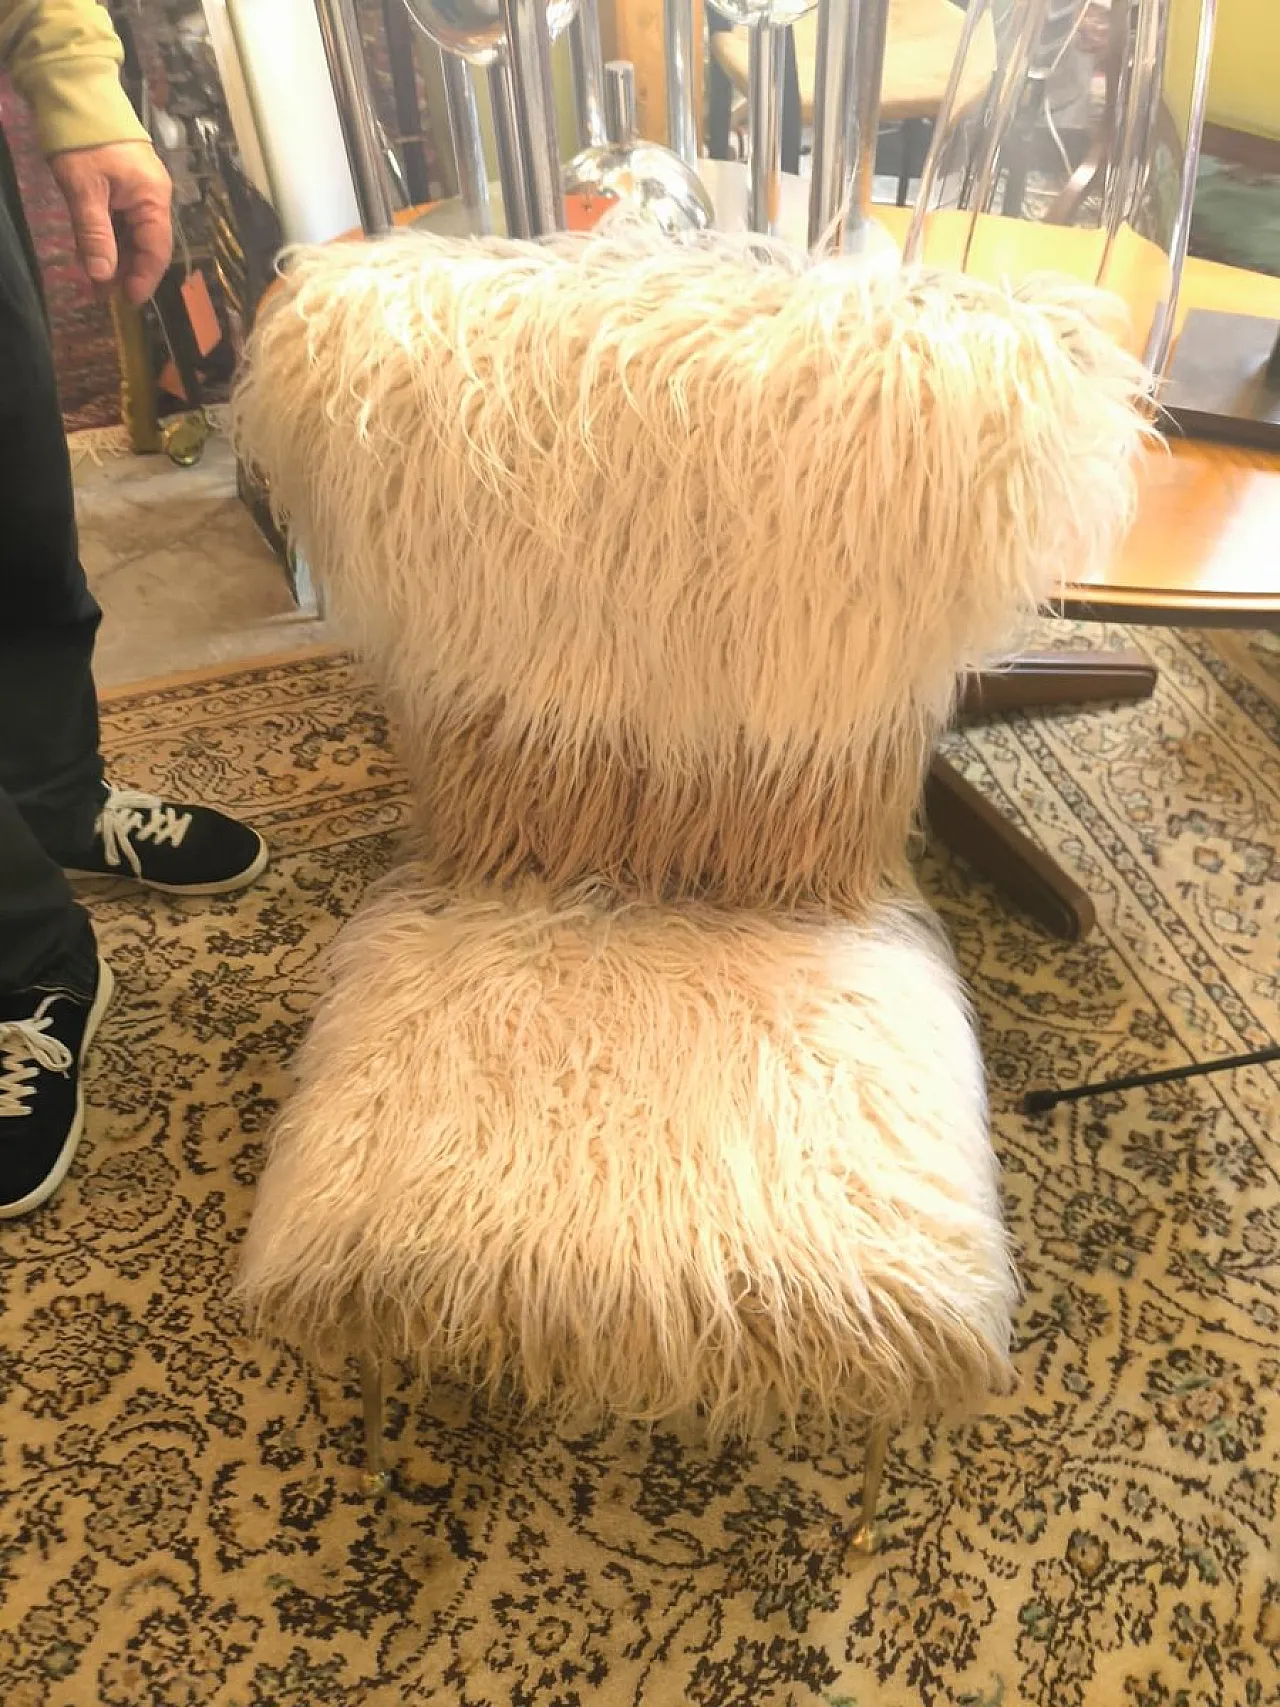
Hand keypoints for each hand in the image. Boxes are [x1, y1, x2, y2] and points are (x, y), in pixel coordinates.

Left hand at [49, 141, 172, 305]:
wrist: (76, 90)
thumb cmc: (84, 140)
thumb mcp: (84, 190)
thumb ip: (94, 234)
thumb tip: (103, 276)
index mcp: (152, 199)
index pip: (156, 250)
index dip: (143, 278)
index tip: (126, 300)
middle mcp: (153, 198)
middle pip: (145, 245)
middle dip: (125, 271)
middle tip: (100, 293)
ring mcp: (140, 190)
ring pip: (132, 234)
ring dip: (114, 256)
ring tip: (93, 277)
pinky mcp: (125, 184)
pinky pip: (122, 219)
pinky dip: (108, 237)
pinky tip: (92, 250)